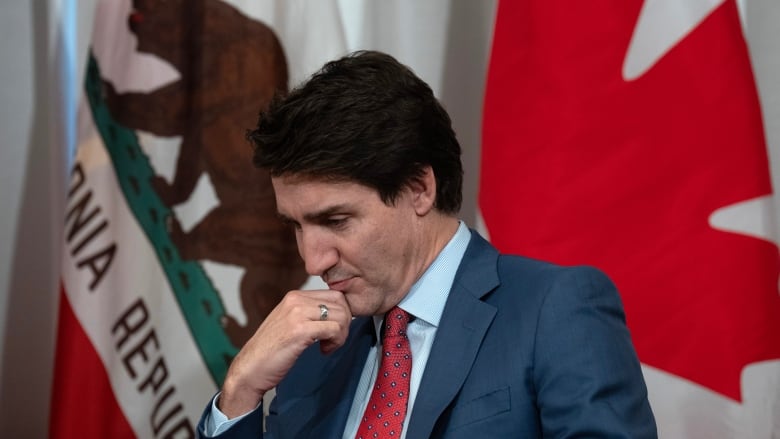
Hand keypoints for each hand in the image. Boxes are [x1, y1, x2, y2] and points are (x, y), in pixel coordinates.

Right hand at [218, 289, 351, 417]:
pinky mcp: (300, 330)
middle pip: (341, 304)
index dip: (343, 314)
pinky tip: (323, 351)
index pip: (335, 295)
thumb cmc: (270, 351)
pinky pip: (334, 329)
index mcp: (294, 297)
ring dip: (341, 335)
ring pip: (340, 316)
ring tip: (327, 347)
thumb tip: (338, 314)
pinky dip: (336, 342)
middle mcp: (296, 300)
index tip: (334, 331)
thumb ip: (309, 314)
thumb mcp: (290, 323)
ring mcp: (297, 314)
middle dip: (344, 324)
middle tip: (334, 340)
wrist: (249, 369)